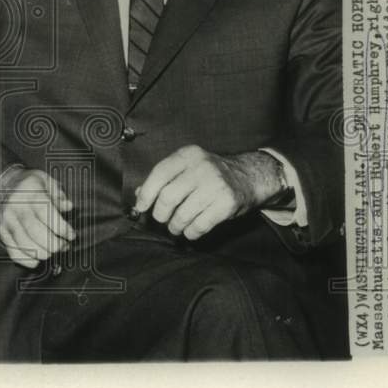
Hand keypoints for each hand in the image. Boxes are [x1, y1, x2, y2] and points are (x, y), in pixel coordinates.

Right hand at [0, 167, 75, 268]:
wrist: (5, 184)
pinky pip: (13, 251)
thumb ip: (58, 195)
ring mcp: (8, 221)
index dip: (61, 228)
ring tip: (53, 251)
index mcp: (30, 193)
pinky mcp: (2, 232)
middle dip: (54, 244)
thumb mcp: (46, 181)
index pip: (46, 213)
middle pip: (35, 232)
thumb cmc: (30, 185)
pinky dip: (27, 260)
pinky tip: (37, 259)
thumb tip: (68, 207)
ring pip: (25, 244)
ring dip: (43, 253)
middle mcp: (16, 207)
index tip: (71, 235)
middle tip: (64, 246)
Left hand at [133, 146, 285, 240]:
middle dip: (160, 214)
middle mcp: (202, 167)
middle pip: (168, 197)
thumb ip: (164, 178)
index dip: (146, 194)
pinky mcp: (227, 203)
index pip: (159, 174)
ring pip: (182, 214)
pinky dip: (190, 232)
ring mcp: (216, 185)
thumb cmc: (209, 174)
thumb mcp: (187, 167)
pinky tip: (190, 230)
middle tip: (162, 219)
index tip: (141, 208)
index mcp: (188, 155)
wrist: (248, 176)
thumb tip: (139, 195)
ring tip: (175, 227)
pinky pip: (200, 225)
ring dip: (174, 226)